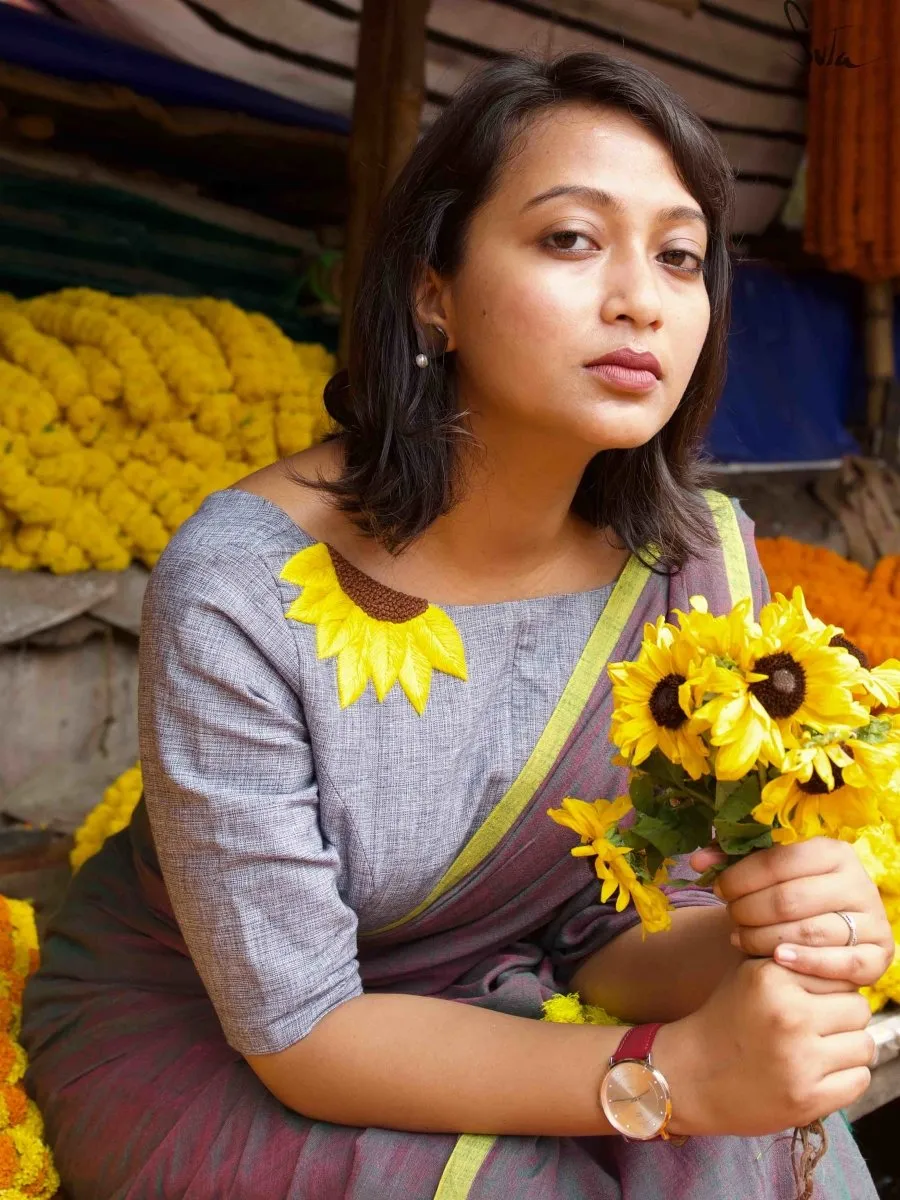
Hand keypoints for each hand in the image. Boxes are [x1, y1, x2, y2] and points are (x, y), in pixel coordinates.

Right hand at [656, 957, 873, 1136]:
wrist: (691, 1074)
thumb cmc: (726, 1018)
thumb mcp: (750, 975)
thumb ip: (794, 962)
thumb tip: (846, 958)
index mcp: (772, 977)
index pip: (839, 974)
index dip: (830, 987)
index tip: (812, 1000)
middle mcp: (788, 1015)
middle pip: (858, 1008)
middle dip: (842, 1017)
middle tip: (817, 1027)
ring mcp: (800, 1060)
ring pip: (864, 1044)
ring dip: (847, 1048)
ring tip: (817, 1050)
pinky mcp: (808, 1098)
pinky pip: (860, 1079)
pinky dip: (845, 1077)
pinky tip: (818, 1073)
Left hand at [692, 839, 892, 988]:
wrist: (822, 934)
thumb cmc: (786, 896)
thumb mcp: (762, 873)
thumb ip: (729, 861)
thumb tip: (697, 863)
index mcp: (832, 851)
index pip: (777, 861)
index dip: (740, 878)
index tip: (718, 890)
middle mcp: (859, 882)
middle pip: (789, 900)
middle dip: (748, 911)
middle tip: (730, 918)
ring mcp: (873, 920)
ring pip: (808, 932)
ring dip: (765, 939)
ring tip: (741, 939)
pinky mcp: (879, 956)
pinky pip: (843, 964)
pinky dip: (807, 963)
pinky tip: (778, 960)